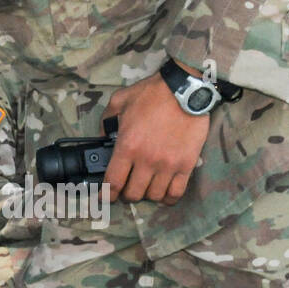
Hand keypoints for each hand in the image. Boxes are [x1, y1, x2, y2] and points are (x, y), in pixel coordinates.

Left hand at [103, 65, 209, 203]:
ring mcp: (168, 165)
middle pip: (133, 194)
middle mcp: (146, 160)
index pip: (113, 182)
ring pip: (155, 196)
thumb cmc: (151, 93)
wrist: (185, 90)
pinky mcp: (186, 165)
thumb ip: (106, 121)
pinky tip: (164, 194)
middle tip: (126, 188)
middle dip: (126, 194)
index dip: (106, 194)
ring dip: (147, 195)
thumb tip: (102, 137)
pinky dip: (168, 198)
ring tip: (145, 187)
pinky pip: (177, 192)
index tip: (104, 197)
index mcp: (127, 146)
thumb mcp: (119, 101)